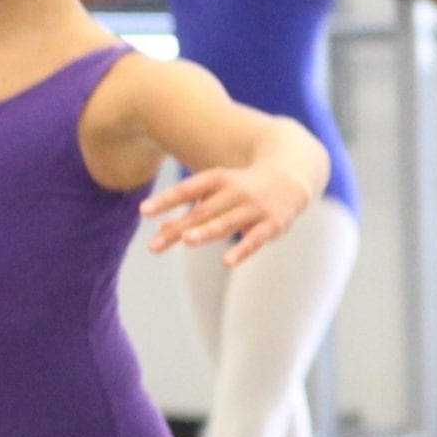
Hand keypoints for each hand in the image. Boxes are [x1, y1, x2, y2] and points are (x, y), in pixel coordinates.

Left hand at [142, 162, 309, 264]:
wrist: (292, 174)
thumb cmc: (241, 187)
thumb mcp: (215, 192)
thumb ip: (189, 211)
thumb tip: (161, 230)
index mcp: (218, 179)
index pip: (188, 188)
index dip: (166, 199)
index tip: (144, 210)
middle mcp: (235, 191)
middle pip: (202, 212)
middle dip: (178, 228)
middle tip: (153, 245)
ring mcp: (255, 207)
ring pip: (227, 222)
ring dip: (207, 231)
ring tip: (187, 241)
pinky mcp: (272, 224)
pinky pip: (255, 238)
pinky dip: (242, 250)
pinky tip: (226, 261)